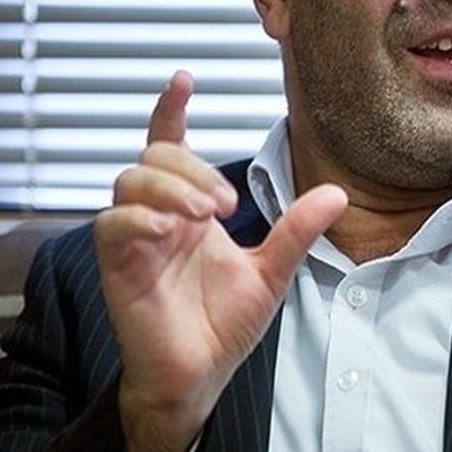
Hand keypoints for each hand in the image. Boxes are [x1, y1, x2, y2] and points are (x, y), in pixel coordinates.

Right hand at [94, 70, 347, 451]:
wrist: (201, 374)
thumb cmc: (226, 323)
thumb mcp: (272, 271)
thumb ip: (297, 230)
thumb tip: (338, 192)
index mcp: (192, 209)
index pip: (173, 146)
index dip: (172, 110)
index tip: (183, 78)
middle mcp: (160, 215)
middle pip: (154, 155)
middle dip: (190, 166)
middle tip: (224, 203)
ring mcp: (136, 238)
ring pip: (131, 179)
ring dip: (170, 185)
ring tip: (204, 213)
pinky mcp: (118, 264)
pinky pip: (112, 223)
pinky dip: (139, 217)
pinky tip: (169, 229)